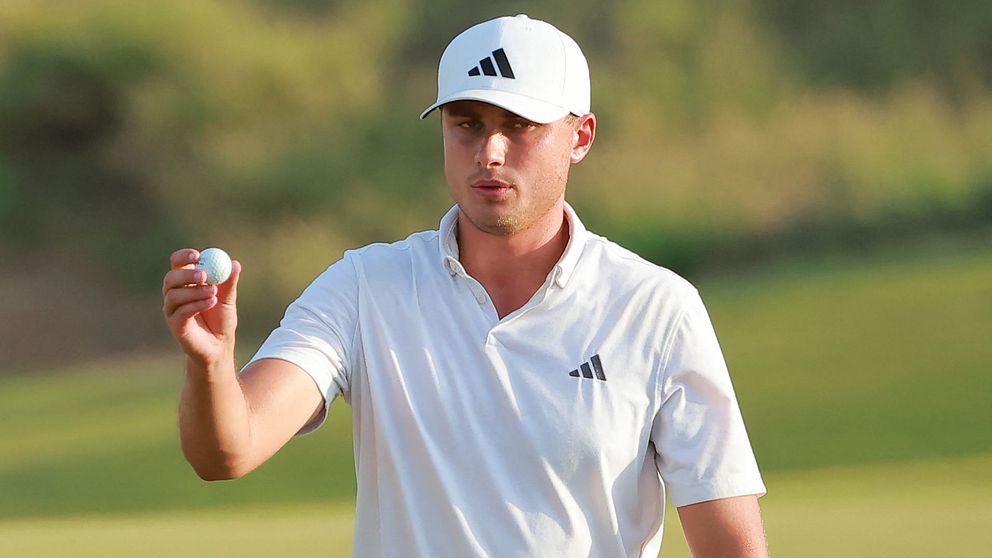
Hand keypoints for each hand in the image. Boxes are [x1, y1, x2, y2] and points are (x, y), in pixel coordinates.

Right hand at [162, 248, 241, 366]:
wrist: (220, 345)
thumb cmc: (221, 319)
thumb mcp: (228, 298)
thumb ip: (229, 282)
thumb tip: (235, 264)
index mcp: (185, 283)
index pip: (177, 264)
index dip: (184, 257)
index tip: (198, 255)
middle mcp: (174, 294)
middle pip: (171, 278)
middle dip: (187, 275)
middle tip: (204, 275)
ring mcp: (172, 310)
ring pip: (174, 295)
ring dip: (195, 292)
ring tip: (214, 293)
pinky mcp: (175, 325)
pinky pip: (181, 312)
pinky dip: (196, 305)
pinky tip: (211, 302)